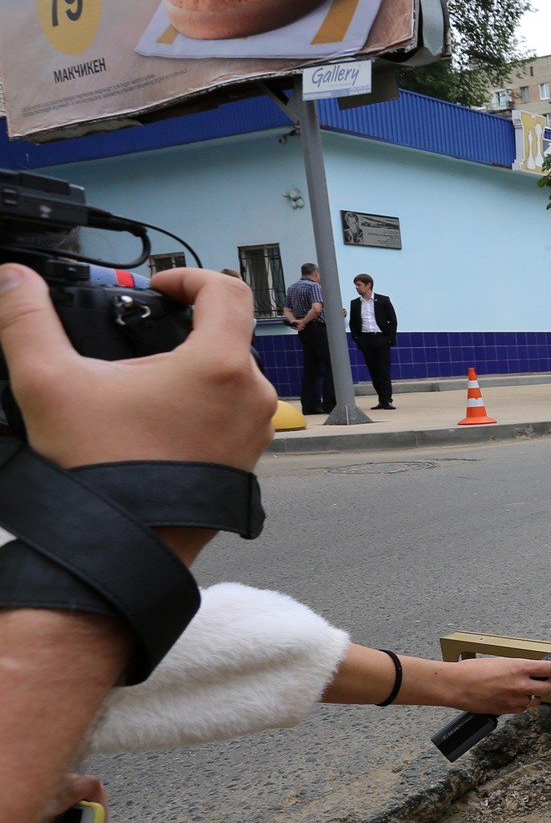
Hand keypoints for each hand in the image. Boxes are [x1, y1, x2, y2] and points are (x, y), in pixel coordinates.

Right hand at [0, 264, 276, 473]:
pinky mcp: (248, 459)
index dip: (191, 277)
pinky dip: (200, 406)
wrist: (118, 544)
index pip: (227, 290)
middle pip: (227, 336)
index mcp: (219, 365)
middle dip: (183, 332)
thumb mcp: (48, 381)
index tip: (162, 287)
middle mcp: (252, 396)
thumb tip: (12, 280)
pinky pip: (232, 414)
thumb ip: (27, 320)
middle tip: (137, 344)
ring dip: (191, 371)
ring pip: (231, 377)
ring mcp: (255, 431)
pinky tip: (156, 421)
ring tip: (140, 390)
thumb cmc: (99, 472)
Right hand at [438, 657, 550, 713]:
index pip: (549, 669)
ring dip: (532, 695)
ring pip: (534, 700)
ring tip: (519, 689)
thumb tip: (530, 670)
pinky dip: (520, 704)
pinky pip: (521, 709)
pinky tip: (509, 697)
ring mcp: (514, 699)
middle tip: (540, 681)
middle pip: (547, 688)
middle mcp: (520, 684)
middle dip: (546, 685)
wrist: (455, 685)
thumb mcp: (500, 662)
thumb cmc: (472, 670)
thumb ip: (518, 667)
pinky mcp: (507, 710)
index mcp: (519, 667)